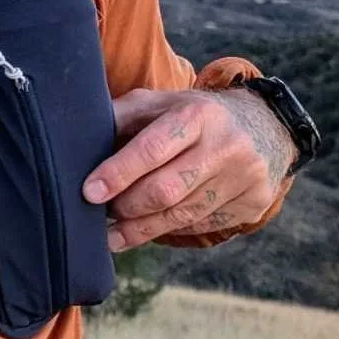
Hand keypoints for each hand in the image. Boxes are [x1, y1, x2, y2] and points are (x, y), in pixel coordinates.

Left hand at [82, 86, 294, 251]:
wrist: (263, 126)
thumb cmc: (193, 115)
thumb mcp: (161, 103)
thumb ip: (122, 118)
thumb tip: (75, 139)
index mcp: (198, 114)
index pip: (153, 148)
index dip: (119, 172)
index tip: (89, 192)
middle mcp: (226, 145)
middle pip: (167, 190)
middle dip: (126, 206)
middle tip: (101, 213)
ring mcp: (244, 177)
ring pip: (182, 216)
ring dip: (141, 229)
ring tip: (112, 235)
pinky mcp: (253, 203)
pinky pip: (201, 226)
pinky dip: (169, 229)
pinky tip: (148, 230)